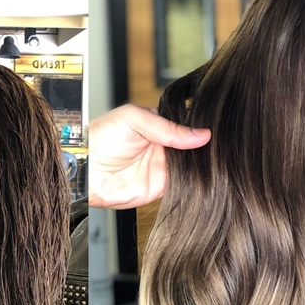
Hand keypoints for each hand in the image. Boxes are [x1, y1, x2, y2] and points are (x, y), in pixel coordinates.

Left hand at [88, 104, 210, 208]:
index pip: (186, 123)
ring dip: (201, 163)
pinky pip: (185, 184)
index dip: (199, 125)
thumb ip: (167, 126)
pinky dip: (194, 181)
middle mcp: (163, 146)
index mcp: (158, 124)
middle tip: (217, 144)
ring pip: (192, 165)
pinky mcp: (162, 186)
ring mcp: (164, 166)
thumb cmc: (101, 139)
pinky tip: (203, 174)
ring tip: (214, 158)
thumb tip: (200, 134)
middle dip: (204, 146)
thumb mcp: (134, 119)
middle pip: (192, 146)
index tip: (214, 126)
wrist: (87, 170)